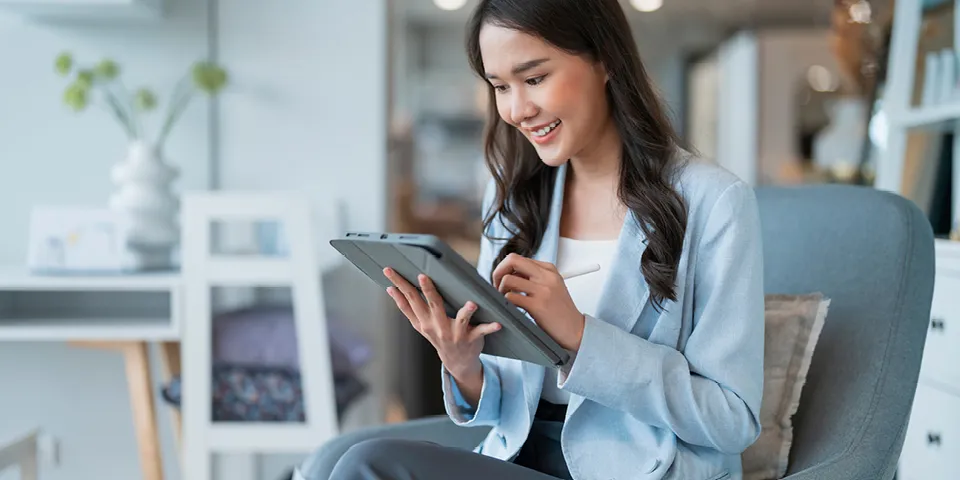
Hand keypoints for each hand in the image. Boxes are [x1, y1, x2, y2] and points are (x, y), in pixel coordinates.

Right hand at [382, 267, 500, 380]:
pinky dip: (490, 328)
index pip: (409, 300)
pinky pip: (482, 332)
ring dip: (466, 312)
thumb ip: (406, 308)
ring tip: (471, 304)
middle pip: (431, 305)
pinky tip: (498, 324)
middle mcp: (437, 327)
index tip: (389, 270)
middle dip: (427, 290)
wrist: (457, 362)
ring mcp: (455, 334)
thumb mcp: (420, 325)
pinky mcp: (471, 339)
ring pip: (460, 320)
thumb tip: (390, 290)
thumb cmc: (438, 336)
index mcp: (424, 321)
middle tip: (422, 276)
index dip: (399, 285)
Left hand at [492, 253, 584, 350]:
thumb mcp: (551, 286)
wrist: (575, 330)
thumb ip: (533, 277)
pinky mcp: (538, 305)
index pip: (517, 258)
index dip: (504, 269)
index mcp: (549, 269)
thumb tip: (507, 273)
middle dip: (498, 272)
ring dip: (500, 290)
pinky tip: (511, 308)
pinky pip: (511, 297)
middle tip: (496, 287)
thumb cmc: (560, 310)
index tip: (502, 281)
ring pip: (508, 279)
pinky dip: (505, 302)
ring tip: (505, 300)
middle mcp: (546, 276)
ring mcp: (543, 290)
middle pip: (512, 260)